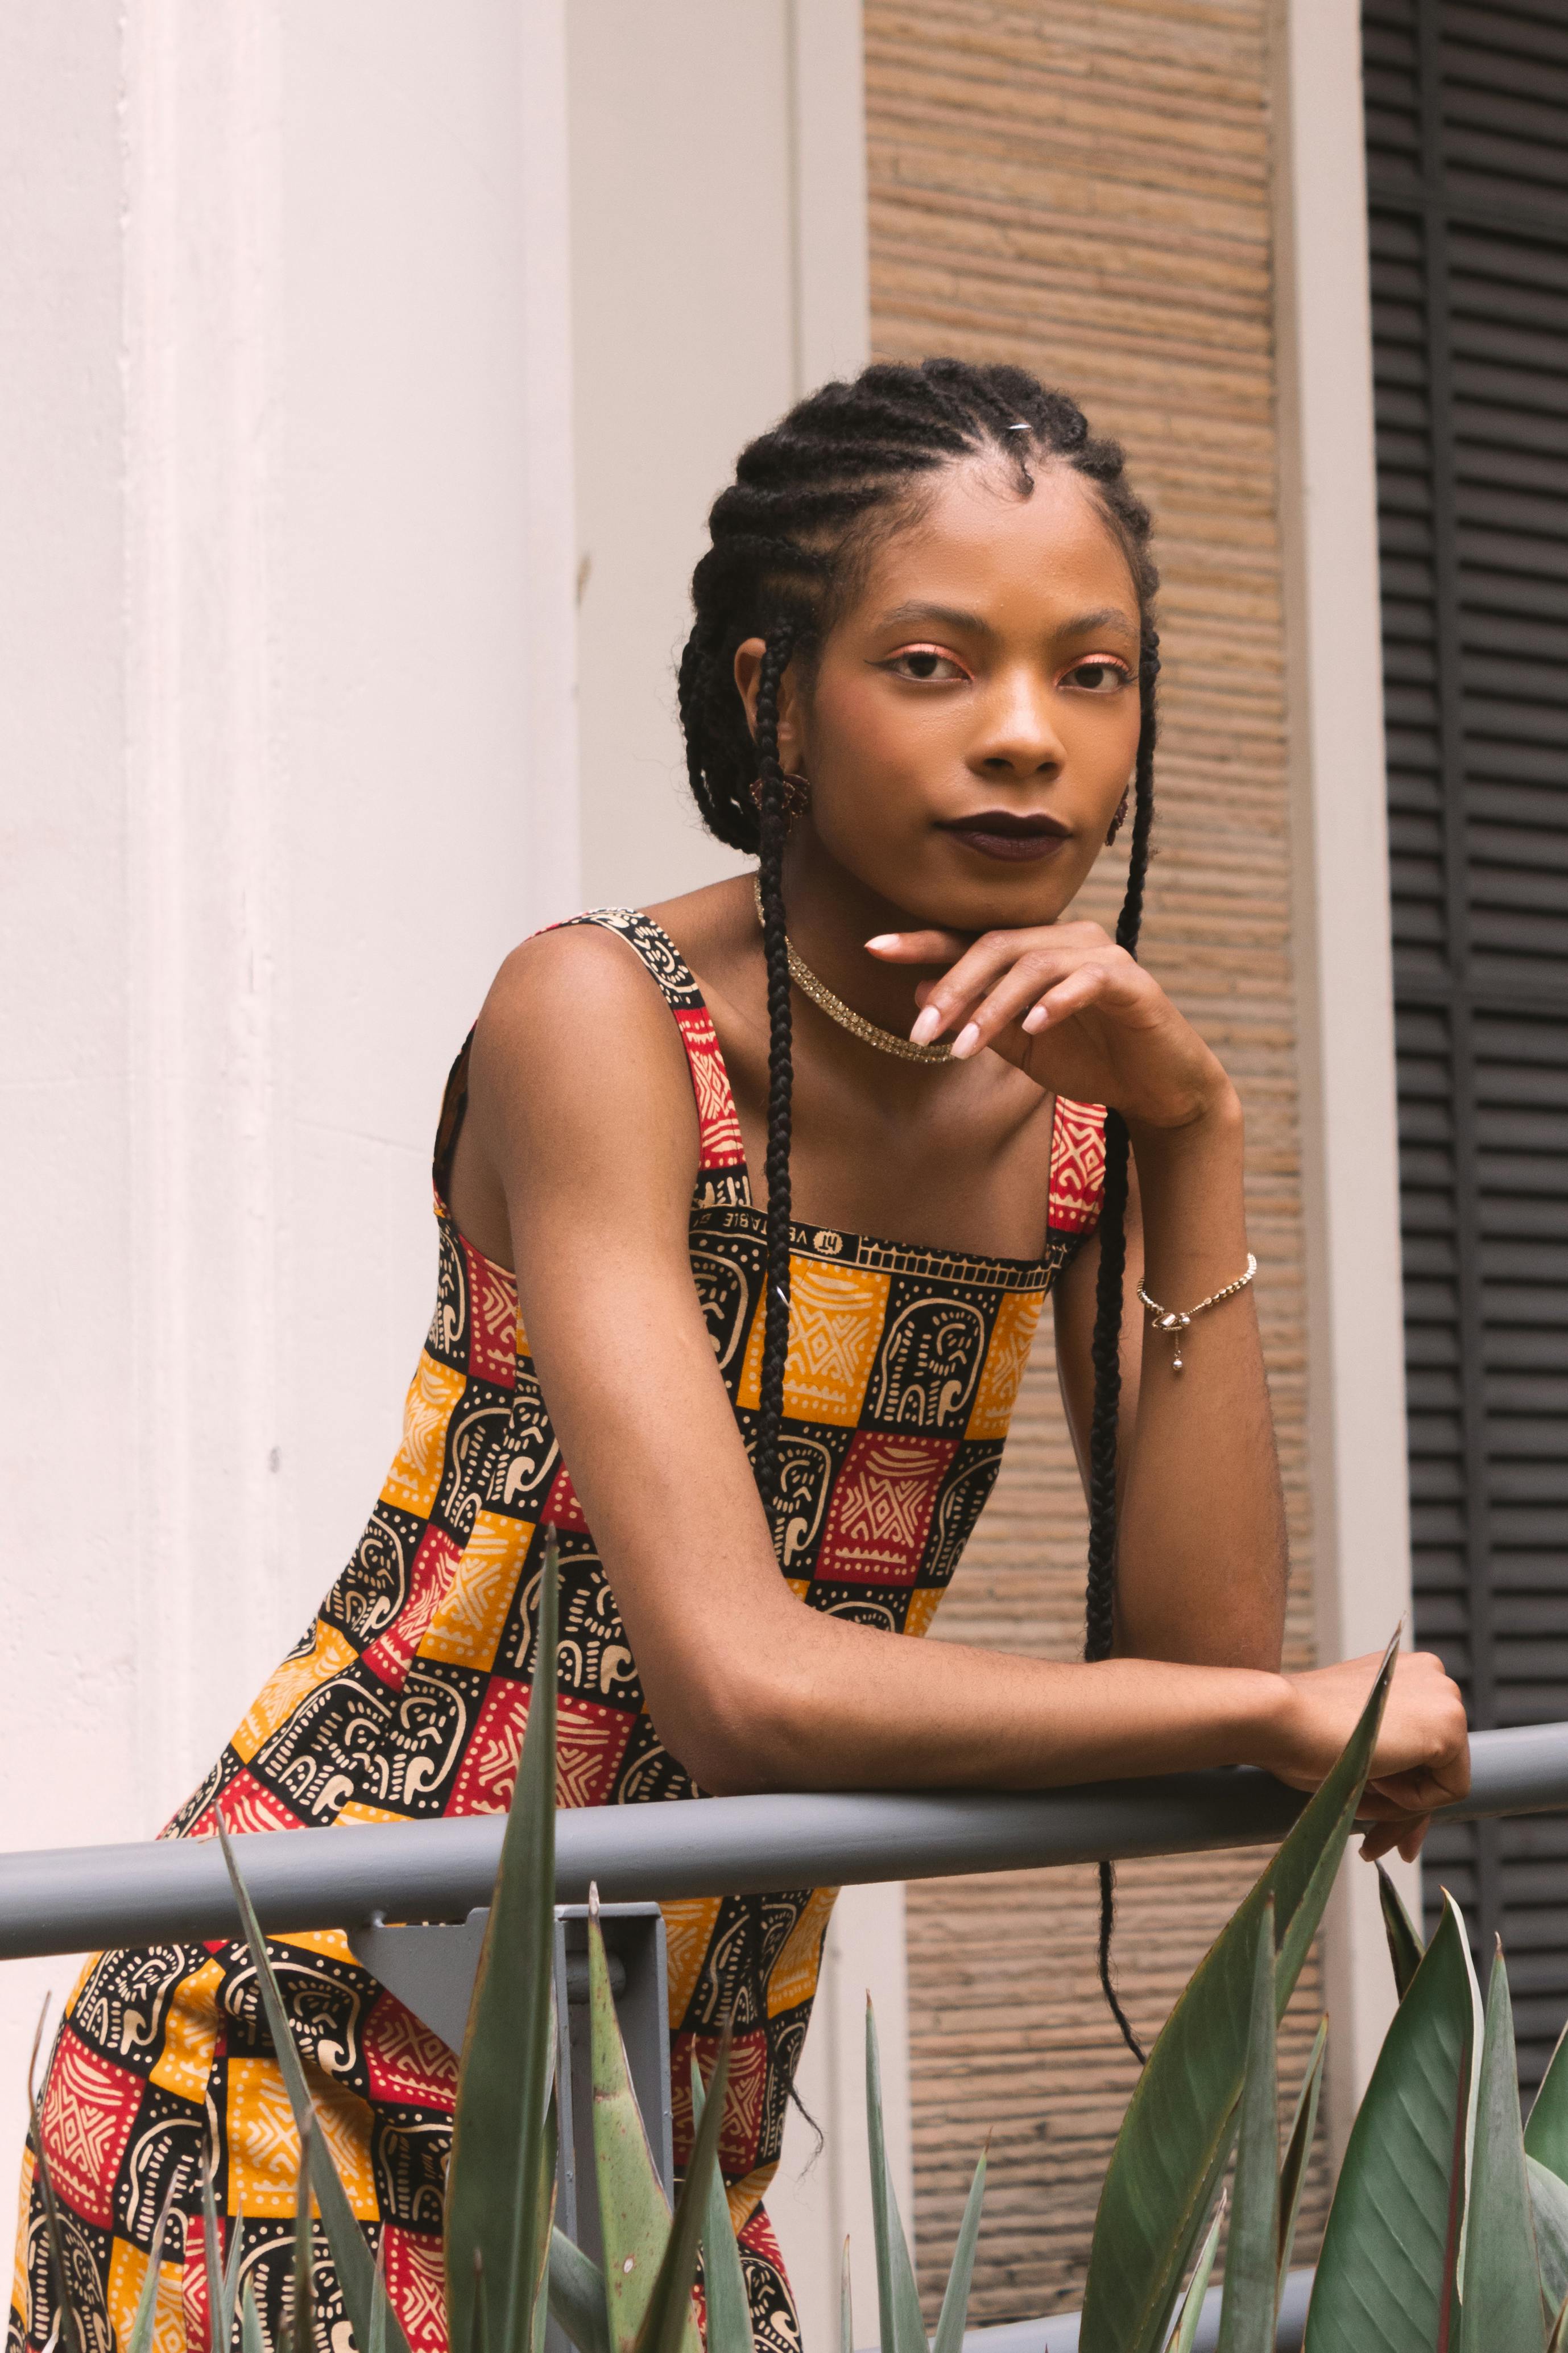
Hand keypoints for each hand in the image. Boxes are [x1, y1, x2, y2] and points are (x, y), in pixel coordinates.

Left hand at [866, 918, 1225, 1129]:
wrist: (1158, 1089)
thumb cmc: (1090, 1060)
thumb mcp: (1020, 1045)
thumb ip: (977, 1017)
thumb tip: (919, 990)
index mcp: (1036, 951)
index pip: (972, 939)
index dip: (923, 941)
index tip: (873, 947)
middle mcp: (1067, 940)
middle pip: (997, 945)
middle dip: (953, 987)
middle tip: (921, 1032)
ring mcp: (1102, 956)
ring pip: (1034, 963)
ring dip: (994, 1005)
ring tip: (966, 1047)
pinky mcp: (1132, 983)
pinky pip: (1088, 980)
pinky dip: (1056, 1001)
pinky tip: (1035, 1025)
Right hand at [1258, 1649, 1469, 1863]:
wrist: (1279, 1719)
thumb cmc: (1298, 1732)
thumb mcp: (1354, 1745)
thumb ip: (1389, 1763)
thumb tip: (1413, 1820)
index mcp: (1405, 1671)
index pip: (1423, 1744)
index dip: (1402, 1789)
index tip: (1379, 1819)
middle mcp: (1434, 1676)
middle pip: (1436, 1765)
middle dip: (1403, 1810)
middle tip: (1374, 1847)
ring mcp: (1446, 1697)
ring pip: (1443, 1780)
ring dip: (1400, 1805)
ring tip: (1358, 1803)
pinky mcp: (1450, 1726)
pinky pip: (1451, 1789)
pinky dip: (1413, 1801)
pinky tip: (1374, 1779)